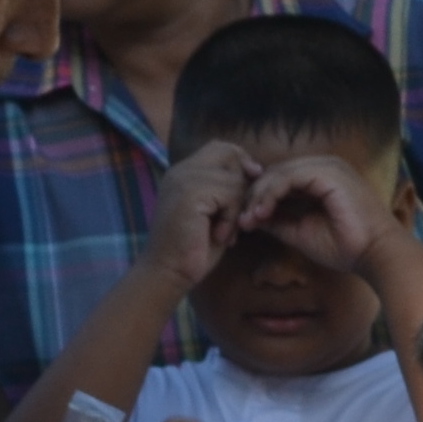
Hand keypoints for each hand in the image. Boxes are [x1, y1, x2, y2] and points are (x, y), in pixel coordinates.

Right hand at [137, 143, 256, 291]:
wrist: (167, 273)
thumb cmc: (192, 249)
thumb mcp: (213, 214)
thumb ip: (227, 191)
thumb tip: (255, 171)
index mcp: (183, 173)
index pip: (220, 148)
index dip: (240, 163)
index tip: (250, 189)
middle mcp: (180, 171)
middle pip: (227, 152)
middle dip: (243, 180)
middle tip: (242, 212)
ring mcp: (183, 180)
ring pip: (233, 179)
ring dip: (238, 208)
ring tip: (226, 232)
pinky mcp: (190, 194)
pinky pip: (230, 195)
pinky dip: (231, 218)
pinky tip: (220, 236)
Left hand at [240, 150, 385, 272]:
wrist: (376, 255)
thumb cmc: (346, 247)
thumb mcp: (301, 232)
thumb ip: (278, 221)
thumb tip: (252, 217)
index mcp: (321, 177)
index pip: (281, 178)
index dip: (259, 198)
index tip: (244, 222)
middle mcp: (325, 166)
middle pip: (276, 172)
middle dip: (254, 196)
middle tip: (240, 221)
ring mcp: (328, 166)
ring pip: (279, 173)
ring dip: (259, 196)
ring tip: (248, 219)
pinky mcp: (328, 173)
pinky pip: (289, 178)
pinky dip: (271, 195)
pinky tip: (261, 213)